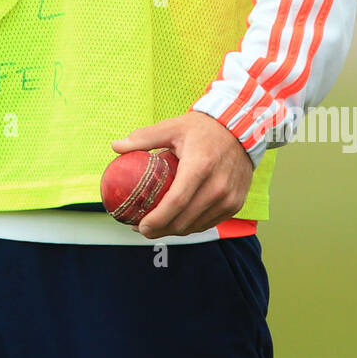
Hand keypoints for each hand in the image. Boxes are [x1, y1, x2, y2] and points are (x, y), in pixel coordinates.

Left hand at [111, 110, 253, 237]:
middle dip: (160, 230)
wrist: (241, 129)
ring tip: (155, 225)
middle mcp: (217, 186)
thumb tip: (116, 147)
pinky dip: (190, 225)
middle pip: (184, 220)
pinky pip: (208, 223)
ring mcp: (229, 199)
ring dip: (174, 230)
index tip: (140, 226)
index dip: (156, 219)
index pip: (176, 202)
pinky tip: (175, 220)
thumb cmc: (202, 128)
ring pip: (195, 226)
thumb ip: (143, 138)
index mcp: (200, 166)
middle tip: (141, 228)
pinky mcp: (235, 205)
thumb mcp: (172, 127)